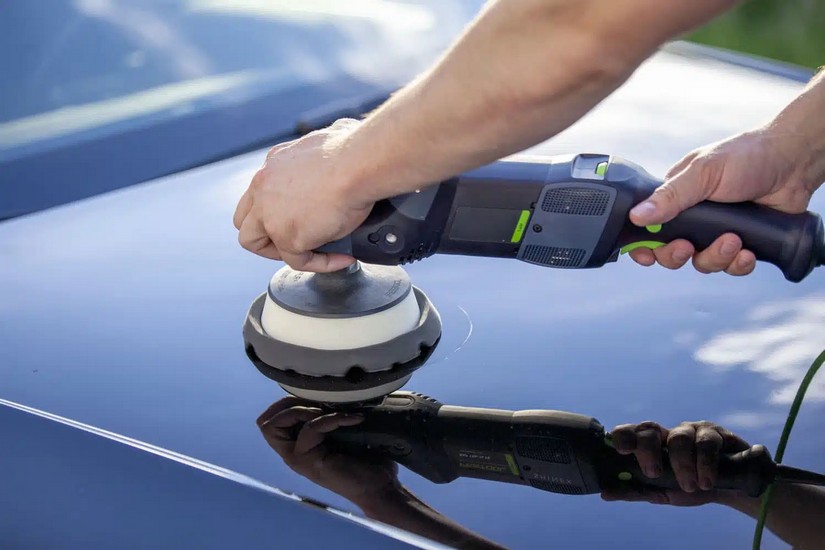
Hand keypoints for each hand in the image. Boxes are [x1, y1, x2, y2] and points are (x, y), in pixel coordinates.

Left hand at [234, 118, 372, 271]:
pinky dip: (320, 263)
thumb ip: (328, 146)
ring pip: (254, 242)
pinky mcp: (287, 236)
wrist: (359, 163)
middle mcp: (264, 186)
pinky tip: (341, 258)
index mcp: (274, 164)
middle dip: (265, 232)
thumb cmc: (353, 149)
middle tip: (296, 238)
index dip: (275, 208)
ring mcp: (270, 214)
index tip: (300, 214)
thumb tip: (342, 135)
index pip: (260, 193)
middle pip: (245, 219)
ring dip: (279, 252)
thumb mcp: (331, 137)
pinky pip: (297, 261)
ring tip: (311, 253)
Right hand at [257, 397, 400, 506]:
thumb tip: (334, 384)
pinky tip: (354, 419)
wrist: (380, 486)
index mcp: (298, 443)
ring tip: (330, 412)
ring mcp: (299, 459)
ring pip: (275, 426)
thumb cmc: (366, 457)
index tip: (316, 398)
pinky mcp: (311, 463)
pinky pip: (311, 429)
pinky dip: (331, 418)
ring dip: (303, 410)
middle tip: (318, 404)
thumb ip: (329, 414)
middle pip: (265, 423)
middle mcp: (293, 452)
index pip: (270, 418)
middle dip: (289, 404)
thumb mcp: (342, 429)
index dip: (287, 402)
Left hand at [601, 420, 750, 506]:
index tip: (620, 450)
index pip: (631, 432)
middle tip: (653, 473)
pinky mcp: (715, 433)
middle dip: (648, 450)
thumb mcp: (661, 493)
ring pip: (679, 438)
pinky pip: (707, 442)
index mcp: (651, 445)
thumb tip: (604, 494)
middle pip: (650, 429)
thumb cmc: (690, 488)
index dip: (623, 436)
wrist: (731, 491)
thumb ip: (635, 492)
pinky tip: (707, 481)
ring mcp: (691, 431)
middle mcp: (668, 434)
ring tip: (691, 486)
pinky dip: (705, 463)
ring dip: (682, 464)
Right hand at [628, 128, 817, 274]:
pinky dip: (738, 264)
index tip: (646, 254)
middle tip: (688, 247)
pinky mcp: (742, 243)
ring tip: (733, 240)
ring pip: (702, 262)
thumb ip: (670, 196)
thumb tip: (637, 216)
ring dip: (715, 257)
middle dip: (677, 256)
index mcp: (677, 199)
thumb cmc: (746, 157)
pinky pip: (731, 266)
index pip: (649, 228)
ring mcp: (717, 233)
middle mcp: (694, 219)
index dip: (643, 245)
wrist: (794, 163)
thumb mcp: (703, 172)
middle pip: (671, 253)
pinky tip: (747, 252)